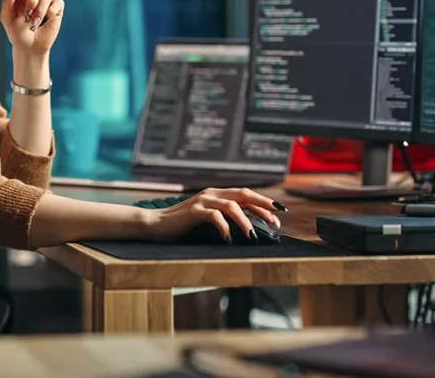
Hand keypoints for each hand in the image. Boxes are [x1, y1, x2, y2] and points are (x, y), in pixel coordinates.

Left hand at [1, 0, 63, 55]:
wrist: (30, 47)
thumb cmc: (16, 32)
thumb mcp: (7, 19)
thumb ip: (7, 3)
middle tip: (28, 11)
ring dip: (40, 9)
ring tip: (34, 22)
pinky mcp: (57, 7)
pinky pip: (57, 2)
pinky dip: (50, 11)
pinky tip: (45, 20)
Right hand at [145, 188, 285, 242]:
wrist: (155, 224)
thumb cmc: (182, 225)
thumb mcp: (207, 219)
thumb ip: (224, 218)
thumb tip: (249, 228)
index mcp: (217, 194)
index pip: (246, 194)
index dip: (264, 203)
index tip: (278, 214)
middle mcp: (212, 193)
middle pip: (244, 194)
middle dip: (263, 205)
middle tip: (277, 219)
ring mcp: (203, 200)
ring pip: (232, 206)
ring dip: (245, 221)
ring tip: (253, 236)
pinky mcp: (194, 211)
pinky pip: (215, 217)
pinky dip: (225, 228)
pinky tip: (229, 240)